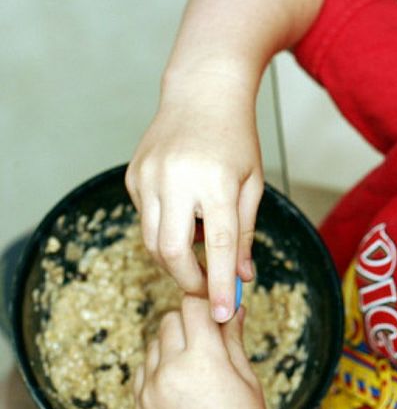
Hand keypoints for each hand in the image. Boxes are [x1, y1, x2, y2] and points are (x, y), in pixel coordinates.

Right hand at [126, 82, 262, 322]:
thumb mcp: (252, 186)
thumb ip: (244, 234)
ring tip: (201, 252)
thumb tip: (243, 278)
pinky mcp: (133, 176)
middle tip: (208, 291)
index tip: (222, 314)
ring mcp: (149, 177)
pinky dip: (166, 230)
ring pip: (152, 241)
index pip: (217, 247)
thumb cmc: (236, 141)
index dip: (220, 285)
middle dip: (189, 280)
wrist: (202, 94)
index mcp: (216, 184)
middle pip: (171, 252)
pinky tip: (185, 215)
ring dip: (176, 260)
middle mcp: (177, 180)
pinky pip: (146, 219)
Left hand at [133, 295, 271, 408]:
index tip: (220, 310)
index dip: (208, 304)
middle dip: (191, 322)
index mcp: (203, 360)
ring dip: (173, 344)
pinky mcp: (138, 407)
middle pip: (171, 319)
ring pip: (154, 343)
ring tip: (198, 369)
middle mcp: (170, 370)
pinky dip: (159, 368)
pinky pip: (143, 370)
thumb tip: (232, 307)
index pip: (194, 306)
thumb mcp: (247, 381)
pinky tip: (181, 386)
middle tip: (211, 338)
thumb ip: (233, 340)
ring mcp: (149, 390)